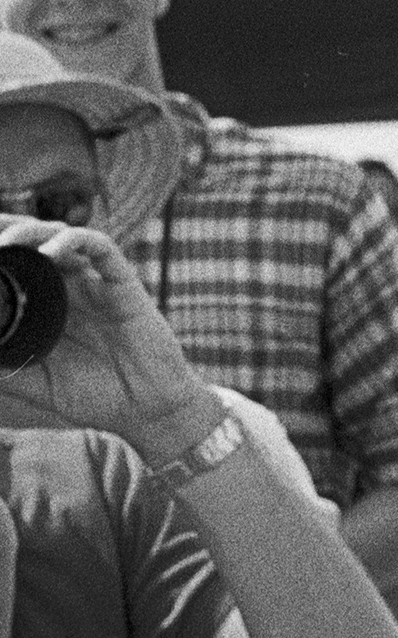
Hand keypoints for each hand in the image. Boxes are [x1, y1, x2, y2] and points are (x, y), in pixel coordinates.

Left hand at [0, 216, 219, 459]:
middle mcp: (67, 287)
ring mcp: (94, 282)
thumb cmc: (91, 398)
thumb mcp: (34, 383)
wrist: (144, 408)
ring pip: (61, 236)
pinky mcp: (122, 282)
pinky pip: (100, 248)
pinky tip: (49, 251)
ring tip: (5, 242)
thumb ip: (3, 367)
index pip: (12, 265)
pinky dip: (74, 241)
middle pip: (32, 241)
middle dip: (5, 229)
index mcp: (44, 305)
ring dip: (30, 231)